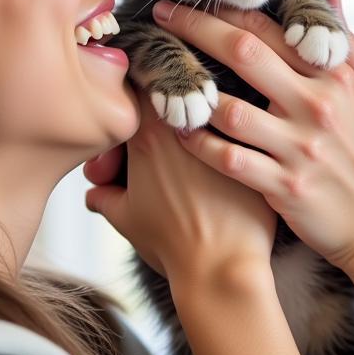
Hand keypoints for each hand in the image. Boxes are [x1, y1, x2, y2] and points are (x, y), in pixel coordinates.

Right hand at [84, 94, 276, 288]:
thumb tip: (95, 193)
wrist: (222, 270)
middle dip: (164, 107)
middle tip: (158, 138)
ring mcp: (226, 132)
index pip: (138, 84)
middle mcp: (189, 123)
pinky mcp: (258, 147)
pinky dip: (234, 135)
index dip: (134, 94)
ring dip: (202, 118)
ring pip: (212, 104)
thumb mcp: (125, 218)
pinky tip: (230, 156)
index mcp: (150, 133)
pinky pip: (242, 128)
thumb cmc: (172, 246)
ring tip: (195, 150)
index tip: (136, 115)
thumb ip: (105, 196)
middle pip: (175, 91)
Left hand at [151, 0, 353, 276]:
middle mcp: (318, 106)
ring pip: (229, 109)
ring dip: (192, 94)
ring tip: (159, 81)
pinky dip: (199, 145)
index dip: (228, 10)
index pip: (273, 30)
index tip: (194, 0)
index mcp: (337, 78)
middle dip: (196, 29)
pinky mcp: (286, 187)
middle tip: (160, 16)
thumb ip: (347, 46)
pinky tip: (179, 134)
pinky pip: (229, 159)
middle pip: (244, 54)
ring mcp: (300, 147)